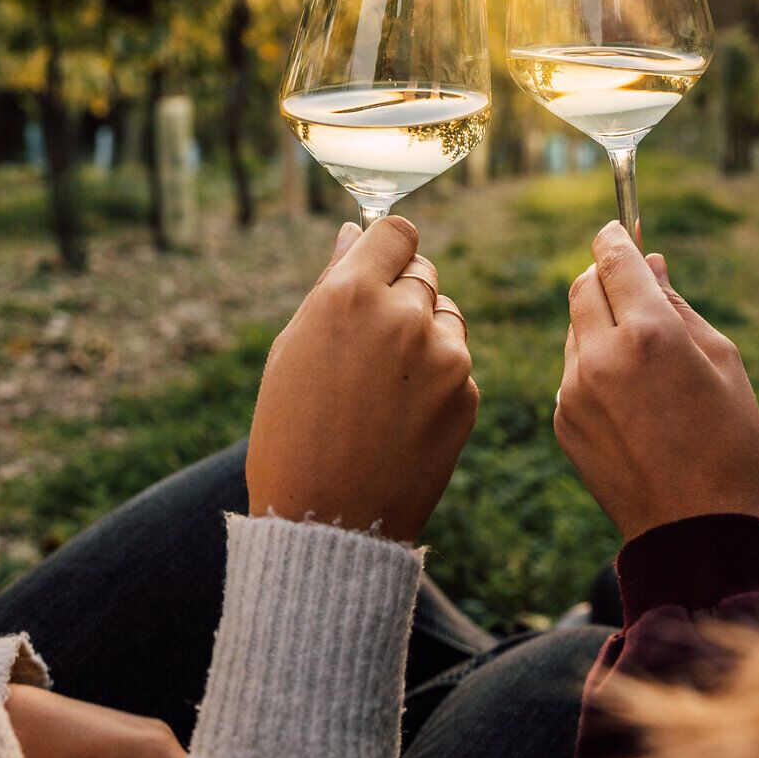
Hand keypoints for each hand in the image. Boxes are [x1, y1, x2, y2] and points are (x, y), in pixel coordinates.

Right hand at [246, 215, 477, 542]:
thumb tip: (354, 235)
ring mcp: (444, 357)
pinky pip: (458, 364)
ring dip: (425, 333)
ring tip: (383, 386)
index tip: (378, 266)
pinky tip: (402, 416)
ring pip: (446, 316)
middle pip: (424, 272)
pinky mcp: (468, 396)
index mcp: (351, 296)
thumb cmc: (290, 433)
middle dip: (402, 292)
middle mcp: (404, 316)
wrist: (328, 524)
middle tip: (370, 342)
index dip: (386, 248)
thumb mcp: (293, 349)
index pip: (397, 232)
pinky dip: (438, 379)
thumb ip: (332, 284)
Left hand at [555, 221, 758, 541]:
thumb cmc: (728, 444)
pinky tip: (630, 396)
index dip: (614, 238)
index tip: (617, 229)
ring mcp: (574, 390)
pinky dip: (592, 365)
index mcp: (649, 333)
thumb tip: (650, 263)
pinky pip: (572, 371)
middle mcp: (601, 355)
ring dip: (598, 323)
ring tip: (643, 356)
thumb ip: (678, 305)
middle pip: (582, 286)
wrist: (696, 532)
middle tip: (628, 282)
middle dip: (602, 276)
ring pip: (574, 329)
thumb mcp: (722, 362)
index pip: (613, 258)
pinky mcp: (561, 420)